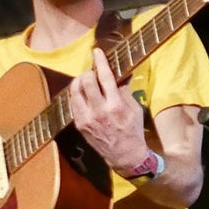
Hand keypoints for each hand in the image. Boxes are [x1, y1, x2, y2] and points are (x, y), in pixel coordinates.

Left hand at [66, 49, 148, 173]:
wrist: (125, 156)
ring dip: (79, 81)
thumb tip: (120, 75)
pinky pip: (73, 103)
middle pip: (86, 81)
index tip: (97, 52)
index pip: (105, 77)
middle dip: (88, 72)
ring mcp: (87, 118)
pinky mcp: (80, 124)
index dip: (100, 62)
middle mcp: (99, 111)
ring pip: (75, 91)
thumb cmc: (133, 131)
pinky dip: (77, 95)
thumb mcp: (135, 110)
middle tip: (93, 72)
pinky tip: (83, 94)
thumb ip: (125, 91)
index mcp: (115, 105)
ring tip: (86, 81)